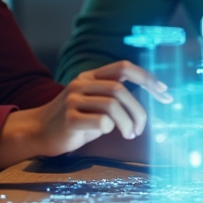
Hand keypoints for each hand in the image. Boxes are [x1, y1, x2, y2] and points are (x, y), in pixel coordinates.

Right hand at [0, 60, 171, 169]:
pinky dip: (110, 129)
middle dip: (139, 111)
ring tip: (130, 134)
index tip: (165, 93)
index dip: (147, 78)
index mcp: (90, 76)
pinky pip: (101, 122)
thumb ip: (114, 97)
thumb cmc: (73, 120)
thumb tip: (150, 99)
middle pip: (121, 90)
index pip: (124, 67)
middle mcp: (82, 83)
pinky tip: (106, 134)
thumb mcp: (93, 103)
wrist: (36, 132)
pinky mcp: (69, 119)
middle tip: (142, 128)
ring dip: (128, 123)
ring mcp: (73, 100)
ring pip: (113, 106)